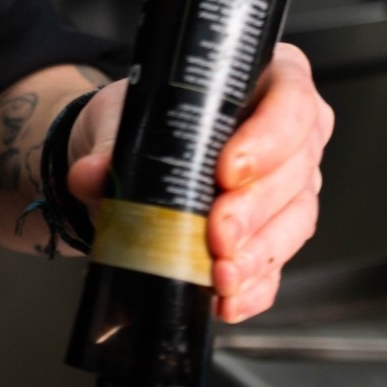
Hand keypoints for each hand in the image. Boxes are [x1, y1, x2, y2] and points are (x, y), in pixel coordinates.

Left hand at [67, 45, 333, 323]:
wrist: (125, 168)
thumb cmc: (145, 126)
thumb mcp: (123, 120)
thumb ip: (110, 145)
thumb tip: (92, 174)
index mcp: (267, 85)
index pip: (291, 105)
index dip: (267, 141)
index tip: (227, 172)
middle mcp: (289, 138)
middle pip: (295, 173)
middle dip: (255, 211)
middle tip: (219, 234)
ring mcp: (287, 192)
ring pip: (293, 224)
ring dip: (256, 256)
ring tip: (221, 276)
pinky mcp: (271, 240)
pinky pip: (274, 269)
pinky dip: (252, 290)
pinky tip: (227, 301)